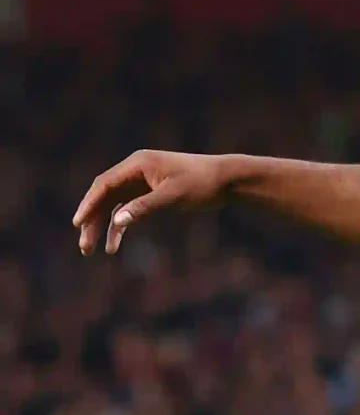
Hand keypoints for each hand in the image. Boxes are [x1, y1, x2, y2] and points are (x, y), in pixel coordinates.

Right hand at [75, 151, 237, 254]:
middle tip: (84, 247)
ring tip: (93, 251)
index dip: (88, 205)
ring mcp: (142, 181)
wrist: (228, 179)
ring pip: (114, 205)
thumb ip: (145, 207)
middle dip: (92, 221)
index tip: (77, 224)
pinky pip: (128, 210)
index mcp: (137, 164)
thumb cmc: (202, 183)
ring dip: (103, 227)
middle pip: (105, 197)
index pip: (104, 184)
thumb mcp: (174, 196)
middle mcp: (135, 170)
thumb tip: (117, 220)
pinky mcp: (150, 192)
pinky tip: (114, 245)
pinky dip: (121, 226)